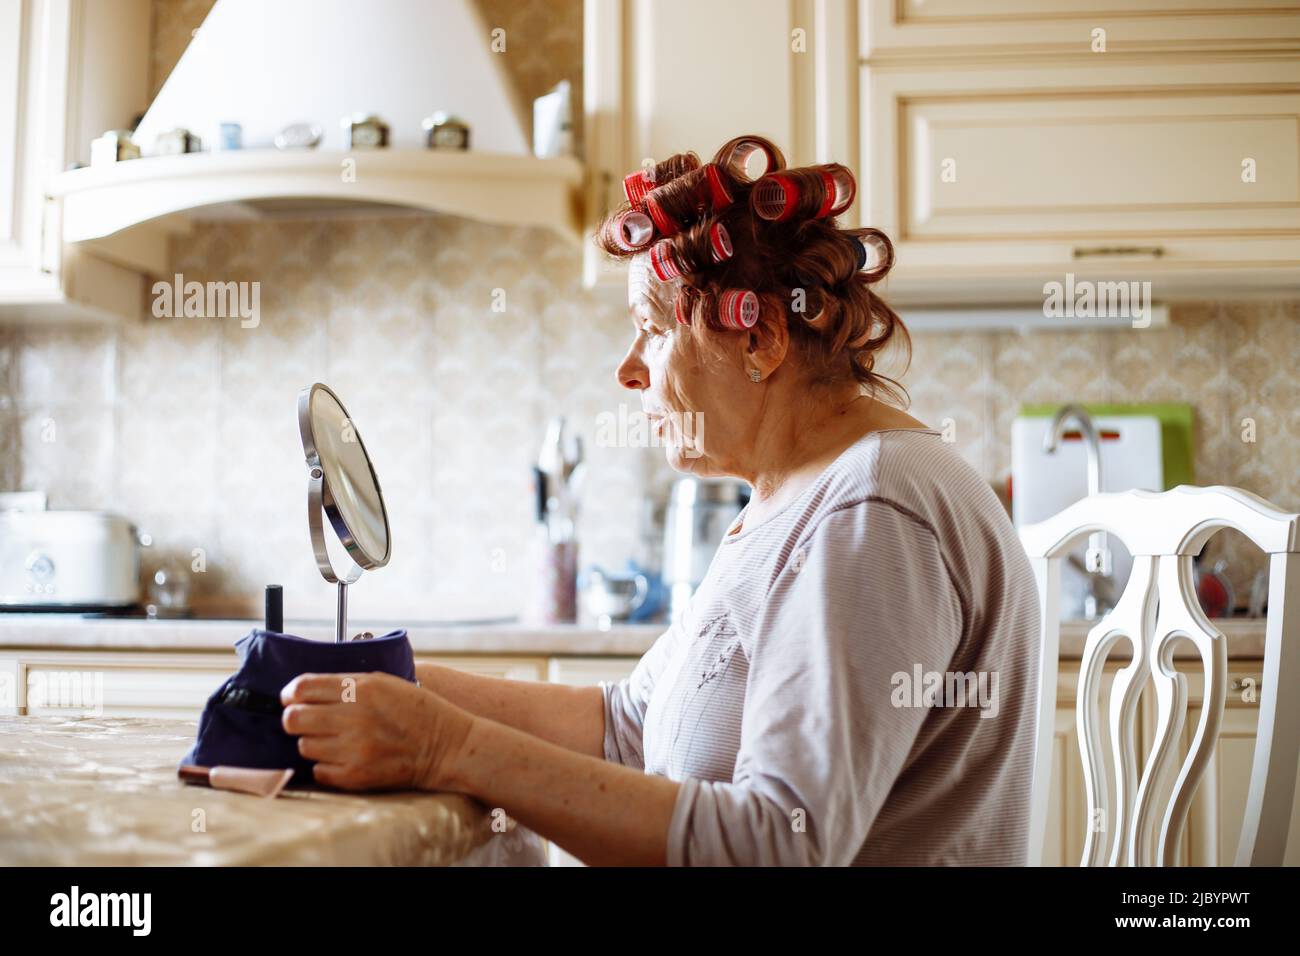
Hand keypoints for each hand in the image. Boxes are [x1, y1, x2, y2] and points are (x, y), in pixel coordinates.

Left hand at [280, 672, 473, 791]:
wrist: (446, 746)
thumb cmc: (416, 711)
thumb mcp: (384, 683)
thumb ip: (345, 683)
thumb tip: (304, 690)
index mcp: (361, 689)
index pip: (302, 688)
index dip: (290, 693)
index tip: (291, 697)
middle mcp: (353, 718)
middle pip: (293, 719)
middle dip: (295, 718)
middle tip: (307, 720)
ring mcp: (353, 749)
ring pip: (304, 746)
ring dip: (314, 742)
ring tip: (336, 739)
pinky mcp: (355, 776)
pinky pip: (318, 771)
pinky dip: (327, 765)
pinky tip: (345, 757)